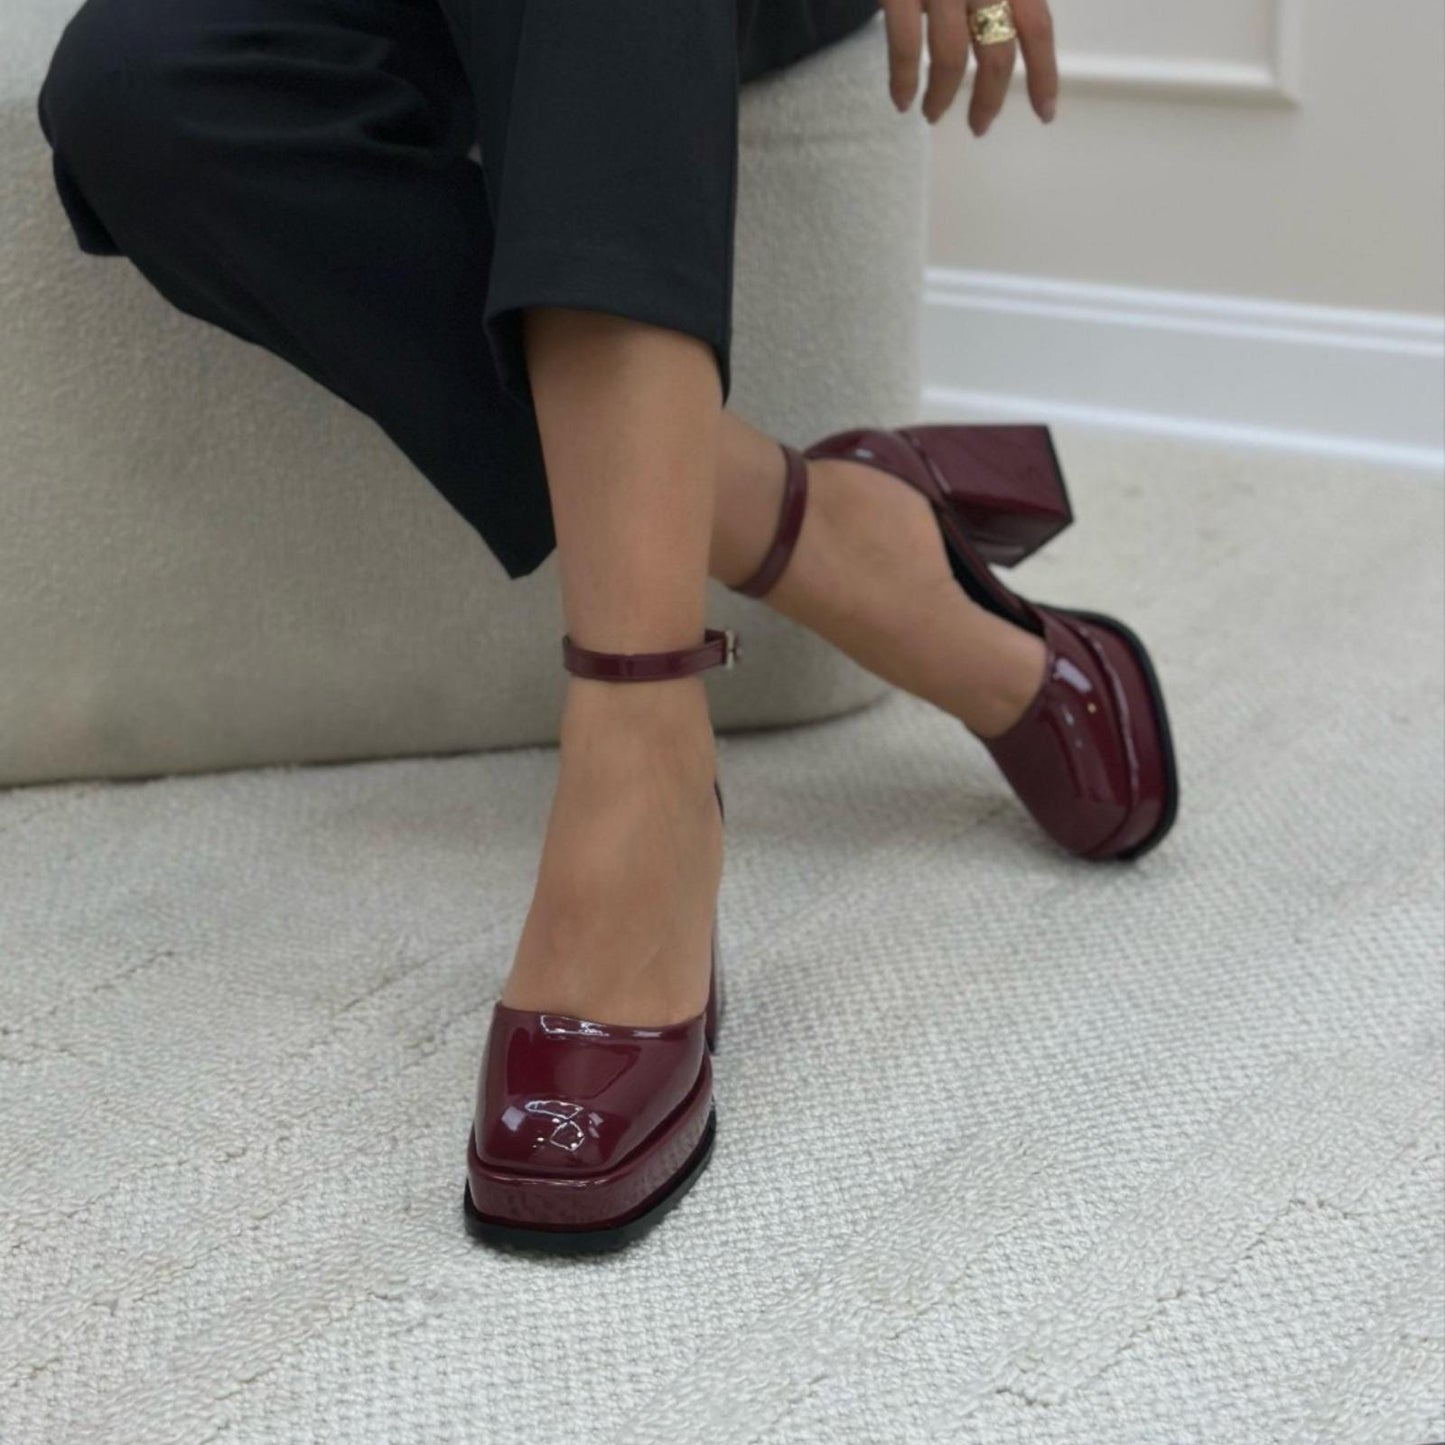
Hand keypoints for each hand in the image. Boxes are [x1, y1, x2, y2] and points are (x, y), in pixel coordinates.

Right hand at [882, 0, 1057, 132]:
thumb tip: (1007, 33)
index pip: (1038, 26)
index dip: (1045, 74)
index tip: (1045, 114)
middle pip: (1000, 52)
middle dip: (990, 100)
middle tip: (978, 126)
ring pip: (953, 58)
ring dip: (942, 98)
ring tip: (931, 114)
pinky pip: (906, 46)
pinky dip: (904, 81)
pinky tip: (901, 99)